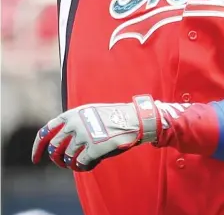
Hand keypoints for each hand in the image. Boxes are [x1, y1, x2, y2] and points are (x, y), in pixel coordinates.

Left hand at [32, 95, 160, 170]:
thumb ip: (72, 122)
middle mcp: (75, 124)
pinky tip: (92, 163)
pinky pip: (81, 165)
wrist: (133, 119)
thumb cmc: (111, 117)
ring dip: (74, 164)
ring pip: (68, 159)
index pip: (45, 132)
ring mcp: (84, 136)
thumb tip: (58, 143)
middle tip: (64, 163)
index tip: (36, 158)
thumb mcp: (88, 112)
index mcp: (72, 114)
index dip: (38, 147)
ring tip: (83, 161)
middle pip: (54, 149)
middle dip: (57, 160)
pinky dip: (84, 167)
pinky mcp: (94, 148)